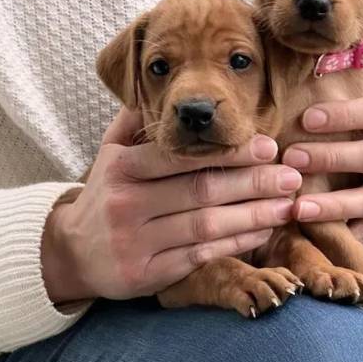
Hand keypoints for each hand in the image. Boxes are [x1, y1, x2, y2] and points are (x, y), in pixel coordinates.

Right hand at [42, 107, 300, 302]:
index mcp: (122, 168)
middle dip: (252, 183)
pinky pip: (200, 256)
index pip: (182, 157)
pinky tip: (262, 232)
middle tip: (291, 175)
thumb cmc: (105, 194)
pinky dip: (235, 244)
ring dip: (253, 215)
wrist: (72, 251)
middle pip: (200, 191)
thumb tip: (160, 87)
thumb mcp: (110, 153)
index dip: (227, 153)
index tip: (268, 146)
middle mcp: (128, 204)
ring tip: (288, 204)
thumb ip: (135, 122)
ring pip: (205, 226)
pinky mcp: (147, 274)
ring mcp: (137, 242)